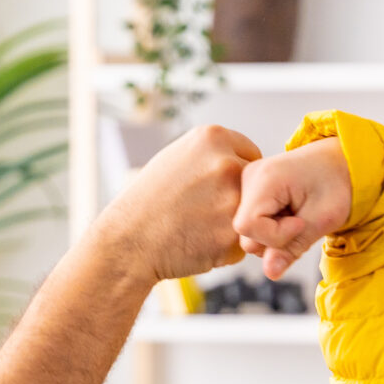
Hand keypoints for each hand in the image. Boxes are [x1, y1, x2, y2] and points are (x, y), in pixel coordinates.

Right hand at [99, 124, 261, 282]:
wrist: (128, 241)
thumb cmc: (147, 202)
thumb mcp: (177, 158)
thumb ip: (212, 154)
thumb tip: (243, 158)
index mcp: (213, 137)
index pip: (252, 153)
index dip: (238, 173)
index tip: (218, 188)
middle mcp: (226, 163)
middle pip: (255, 183)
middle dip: (240, 197)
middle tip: (206, 210)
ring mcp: (232, 198)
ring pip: (251, 212)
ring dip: (234, 221)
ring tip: (200, 226)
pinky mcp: (233, 233)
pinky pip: (243, 239)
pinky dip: (227, 246)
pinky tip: (199, 243)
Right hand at [234, 138, 352, 280]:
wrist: (342, 160)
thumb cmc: (337, 184)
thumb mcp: (322, 219)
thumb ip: (293, 247)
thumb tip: (270, 273)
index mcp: (264, 178)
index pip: (248, 226)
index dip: (275, 236)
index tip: (302, 223)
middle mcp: (248, 177)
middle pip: (245, 233)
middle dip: (275, 239)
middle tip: (303, 221)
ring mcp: (247, 182)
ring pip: (248, 232)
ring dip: (275, 235)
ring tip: (298, 215)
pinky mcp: (250, 189)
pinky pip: (253, 222)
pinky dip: (273, 226)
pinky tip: (290, 213)